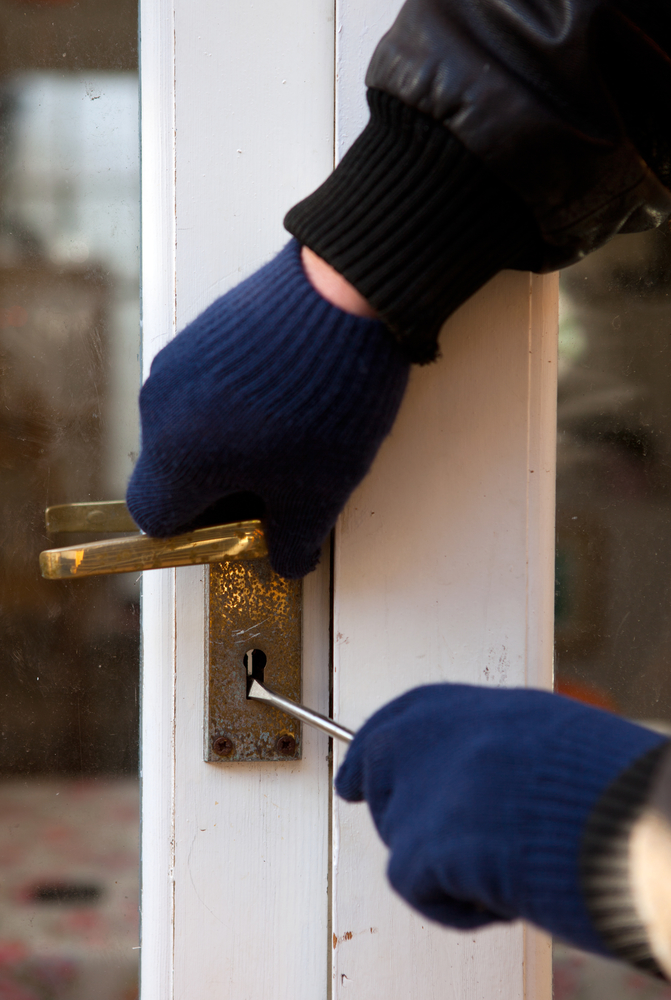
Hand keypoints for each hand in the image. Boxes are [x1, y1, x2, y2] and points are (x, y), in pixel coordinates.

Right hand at [126, 240, 408, 577]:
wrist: (347, 292)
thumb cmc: (327, 398)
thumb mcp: (320, 490)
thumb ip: (293, 541)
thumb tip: (286, 560)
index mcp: (177, 455)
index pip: (157, 519)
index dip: (201, 532)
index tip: (242, 526)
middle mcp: (161, 407)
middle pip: (172, 474)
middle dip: (219, 491)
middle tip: (277, 486)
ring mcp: (177, 363)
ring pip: (188, 431)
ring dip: (228, 448)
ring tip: (291, 438)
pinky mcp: (200, 332)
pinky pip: (200, 390)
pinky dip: (230, 409)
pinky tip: (284, 399)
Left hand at [336, 684, 665, 952]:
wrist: (628, 821)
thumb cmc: (607, 786)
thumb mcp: (550, 736)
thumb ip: (498, 747)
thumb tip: (477, 780)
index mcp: (477, 706)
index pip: (405, 715)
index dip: (372, 747)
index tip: (352, 775)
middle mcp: (437, 736)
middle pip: (380, 769)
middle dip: (397, 807)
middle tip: (438, 847)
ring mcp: (423, 787)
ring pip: (400, 831)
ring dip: (440, 860)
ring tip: (503, 867)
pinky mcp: (420, 844)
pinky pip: (409, 882)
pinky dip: (447, 903)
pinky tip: (494, 898)